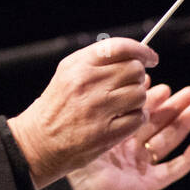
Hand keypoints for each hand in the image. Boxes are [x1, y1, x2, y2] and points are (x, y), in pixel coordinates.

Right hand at [7, 37, 159, 189]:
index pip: (121, 47)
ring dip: (137, 99)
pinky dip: (136, 118)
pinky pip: (138, 117)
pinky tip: (123, 119)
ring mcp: (98, 108)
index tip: (150, 57)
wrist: (39, 142)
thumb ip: (97, 61)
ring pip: (140, 93)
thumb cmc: (57, 107)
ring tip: (123, 105)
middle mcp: (88, 83)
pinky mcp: (106, 132)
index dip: (142, 50)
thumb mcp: (68, 73)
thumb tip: (134, 54)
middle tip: (130, 85)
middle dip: (138, 77)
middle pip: (135, 70)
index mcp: (79, 65)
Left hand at [67, 84, 189, 189]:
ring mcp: (141, 166)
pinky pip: (172, 170)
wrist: (78, 183)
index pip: (140, 112)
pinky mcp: (148, 183)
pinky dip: (187, 159)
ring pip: (168, 141)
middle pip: (158, 124)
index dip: (154, 99)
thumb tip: (123, 79)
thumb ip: (113, 104)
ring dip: (184, 125)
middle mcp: (130, 148)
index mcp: (117, 134)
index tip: (164, 86)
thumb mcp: (97, 122)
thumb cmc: (79, 151)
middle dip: (175, 107)